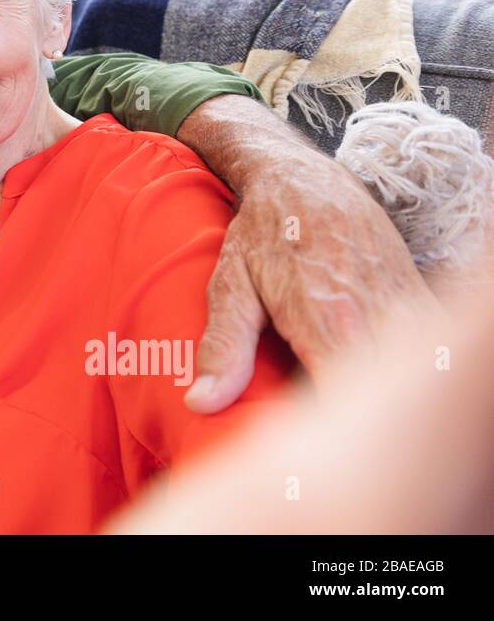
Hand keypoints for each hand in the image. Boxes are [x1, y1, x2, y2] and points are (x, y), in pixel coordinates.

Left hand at [176, 95, 433, 412]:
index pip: (341, 406)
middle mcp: (379, 320)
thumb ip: (222, 348)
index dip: (322, 431)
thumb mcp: (231, 286)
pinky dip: (394, 366)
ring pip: (402, 374)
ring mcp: (406, 309)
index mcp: (330, 325)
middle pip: (376, 396)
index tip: (297, 439)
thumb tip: (201, 402)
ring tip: (332, 387)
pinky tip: (362, 364)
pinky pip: (420, 349)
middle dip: (349, 416)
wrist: (308, 180)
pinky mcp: (419, 301)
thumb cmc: (264, 232)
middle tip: (311, 412)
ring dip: (371, 390)